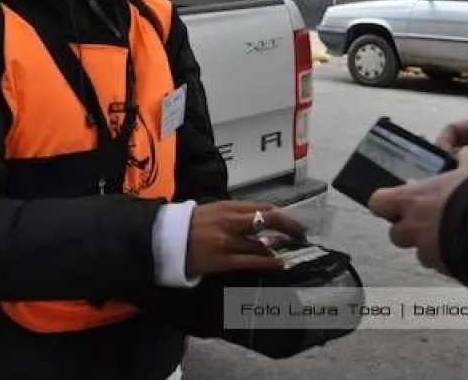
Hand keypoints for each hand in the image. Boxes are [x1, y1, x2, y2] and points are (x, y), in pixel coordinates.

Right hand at [185, 201, 306, 276]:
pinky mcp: (223, 260)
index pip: (262, 207)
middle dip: (289, 226)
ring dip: (279, 245)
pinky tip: (280, 262)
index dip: (282, 214)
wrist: (165, 239)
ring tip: (290, 247)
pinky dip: (269, 262)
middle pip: (268, 219)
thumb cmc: (190, 225)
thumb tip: (259, 218)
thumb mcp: (213, 210)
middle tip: (302, 232)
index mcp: (228, 206)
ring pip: (262, 243)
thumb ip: (235, 213)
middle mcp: (230, 221)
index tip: (293, 221)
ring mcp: (228, 241)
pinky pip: (252, 261)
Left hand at [367, 146, 467, 274]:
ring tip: (451, 237)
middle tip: (426, 221)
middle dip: (408, 229)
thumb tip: (466, 153)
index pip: (377, 203)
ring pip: (419, 252)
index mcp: (411, 199)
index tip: (395, 201)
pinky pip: (442, 266)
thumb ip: (465, 158)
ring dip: (430, 246)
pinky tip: (467, 250)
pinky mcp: (446, 269)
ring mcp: (428, 251)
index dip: (385, 202)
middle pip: (396, 233)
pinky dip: (450, 259)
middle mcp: (413, 227)